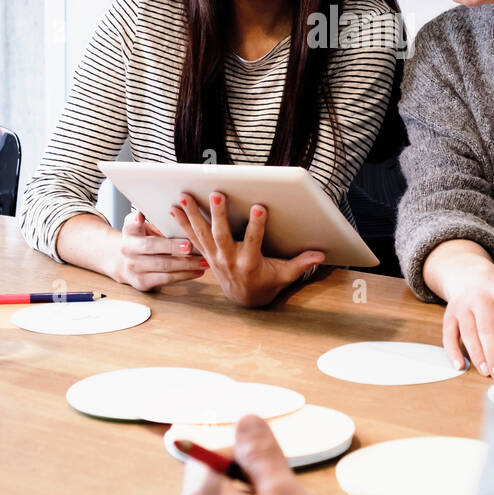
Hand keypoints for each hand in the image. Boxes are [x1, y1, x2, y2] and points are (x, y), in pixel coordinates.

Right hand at [109, 209, 207, 290]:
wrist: (124, 264)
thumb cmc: (142, 240)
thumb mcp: (142, 227)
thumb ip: (155, 221)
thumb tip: (174, 210)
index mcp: (130, 231)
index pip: (131, 223)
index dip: (136, 220)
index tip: (141, 216)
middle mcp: (128, 249)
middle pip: (151, 247)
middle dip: (172, 246)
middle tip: (190, 245)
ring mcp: (134, 268)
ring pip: (163, 266)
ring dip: (186, 264)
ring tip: (204, 260)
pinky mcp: (143, 282)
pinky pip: (167, 279)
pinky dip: (184, 275)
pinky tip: (198, 271)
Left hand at [170, 191, 324, 307]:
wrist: (244, 300)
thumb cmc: (266, 283)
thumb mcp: (285, 276)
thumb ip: (300, 264)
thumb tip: (320, 255)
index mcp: (250, 263)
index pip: (253, 241)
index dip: (256, 225)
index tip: (259, 207)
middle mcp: (228, 260)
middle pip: (221, 235)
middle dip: (218, 214)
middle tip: (216, 194)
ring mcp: (214, 257)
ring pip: (202, 234)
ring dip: (192, 215)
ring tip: (185, 196)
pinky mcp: (206, 255)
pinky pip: (192, 238)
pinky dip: (182, 224)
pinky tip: (173, 209)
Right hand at [442, 258, 493, 379]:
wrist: (469, 275)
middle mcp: (481, 298)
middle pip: (487, 328)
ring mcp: (463, 307)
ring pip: (468, 332)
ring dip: (476, 354)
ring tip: (485, 372)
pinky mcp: (449, 315)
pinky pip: (448, 334)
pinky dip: (452, 351)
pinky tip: (459, 365)